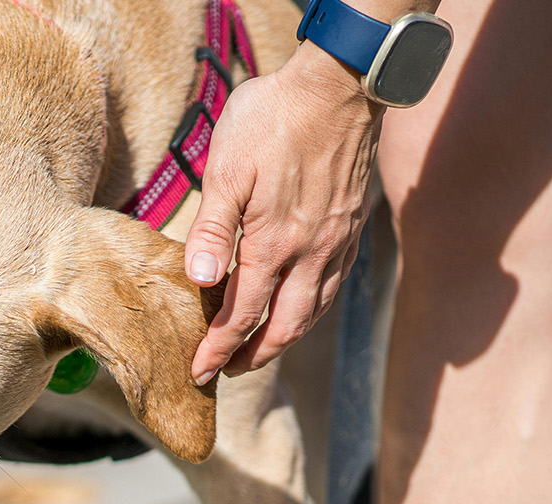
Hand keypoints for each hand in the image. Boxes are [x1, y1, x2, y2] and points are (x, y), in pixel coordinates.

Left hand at [185, 45, 382, 383]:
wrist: (339, 84)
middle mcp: (311, 253)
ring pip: (313, 312)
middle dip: (253, 356)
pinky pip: (332, 286)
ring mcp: (337, 242)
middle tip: (226, 371)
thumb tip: (200, 281)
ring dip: (284, 339)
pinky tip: (300, 307)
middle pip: (284, 327)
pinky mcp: (352, 228)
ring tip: (260, 350)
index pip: (243, 314)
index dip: (219, 347)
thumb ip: (213, 228)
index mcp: (275, 243)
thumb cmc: (274, 118)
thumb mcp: (228, 167)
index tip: (199, 371)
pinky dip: (311, 310)